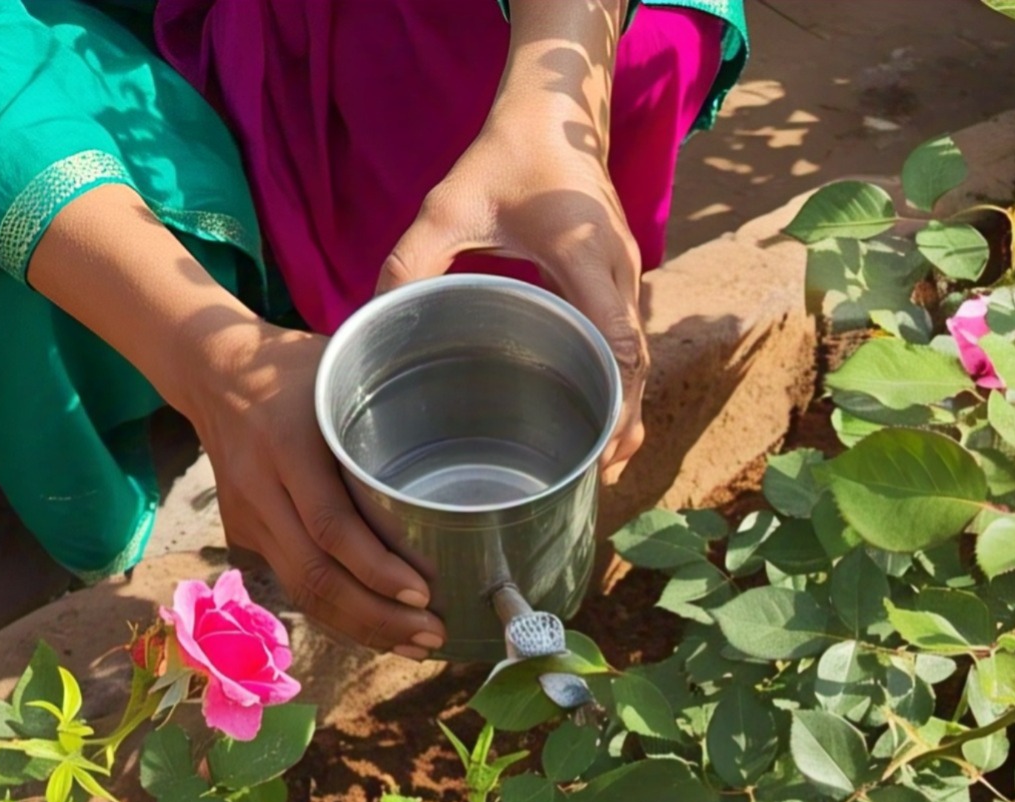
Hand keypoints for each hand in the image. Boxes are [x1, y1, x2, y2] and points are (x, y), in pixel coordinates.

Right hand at [185, 322, 446, 657]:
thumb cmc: (296, 366)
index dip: (377, 569)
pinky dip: (340, 615)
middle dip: (379, 618)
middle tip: (434, 635)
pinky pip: (294, 587)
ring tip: (417, 644)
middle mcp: (263, 489)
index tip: (423, 592)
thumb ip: (392, 394)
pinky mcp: (246, 534)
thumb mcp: (340, 362)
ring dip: (363, 629)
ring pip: (304, 595)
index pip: (333, 526)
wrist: (208, 369)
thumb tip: (483, 408)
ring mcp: (249, 518)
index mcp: (289, 444)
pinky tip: (381, 628)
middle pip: (319, 578)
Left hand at [376, 103, 647, 482]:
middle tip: (598, 476)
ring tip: (603, 464)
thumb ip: (411, 260)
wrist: (555, 111)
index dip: (614, 401)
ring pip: (637, 356)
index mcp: (583, 255)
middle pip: (634, 363)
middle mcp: (617, 270)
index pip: (614, 343)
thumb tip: (377, 321)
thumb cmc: (505, 155)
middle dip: (622, 421)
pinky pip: (627, 339)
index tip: (599, 448)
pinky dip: (619, 382)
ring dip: (625, 407)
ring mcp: (625, 274)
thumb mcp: (448, 204)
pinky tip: (599, 415)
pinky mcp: (618, 278)